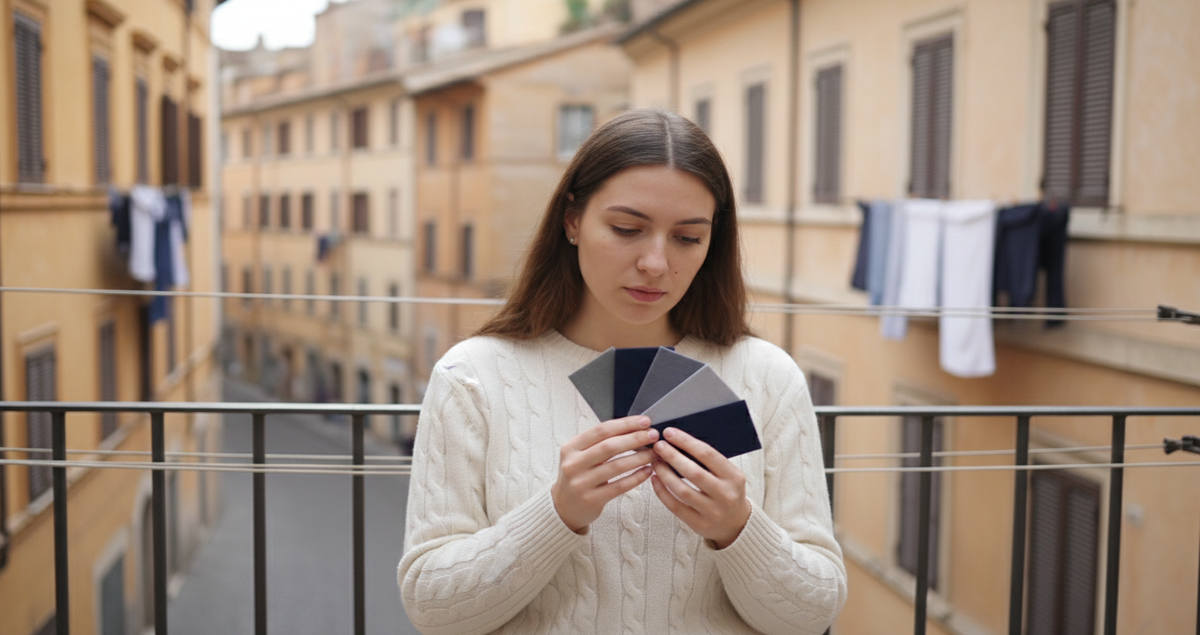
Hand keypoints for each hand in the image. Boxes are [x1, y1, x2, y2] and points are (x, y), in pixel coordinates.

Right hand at [551, 415, 658, 532]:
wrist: (564, 507)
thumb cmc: (578, 476)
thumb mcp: (580, 456)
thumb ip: (600, 443)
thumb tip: (633, 427)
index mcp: (571, 448)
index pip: (601, 430)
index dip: (625, 424)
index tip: (644, 421)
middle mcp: (573, 464)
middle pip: (609, 446)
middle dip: (635, 439)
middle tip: (653, 435)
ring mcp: (581, 483)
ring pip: (616, 466)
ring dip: (639, 458)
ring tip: (654, 453)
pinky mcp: (592, 499)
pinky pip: (619, 486)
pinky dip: (636, 478)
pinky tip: (647, 471)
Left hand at [650, 427, 751, 548]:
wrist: (736, 524)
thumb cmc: (728, 492)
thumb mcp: (729, 475)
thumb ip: (710, 462)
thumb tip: (679, 442)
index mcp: (734, 477)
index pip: (708, 454)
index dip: (686, 442)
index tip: (670, 433)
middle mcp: (725, 494)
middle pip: (693, 472)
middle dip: (673, 456)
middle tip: (659, 446)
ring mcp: (712, 511)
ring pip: (682, 490)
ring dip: (665, 474)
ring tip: (655, 462)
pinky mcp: (698, 524)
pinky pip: (675, 506)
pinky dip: (662, 492)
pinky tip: (655, 479)